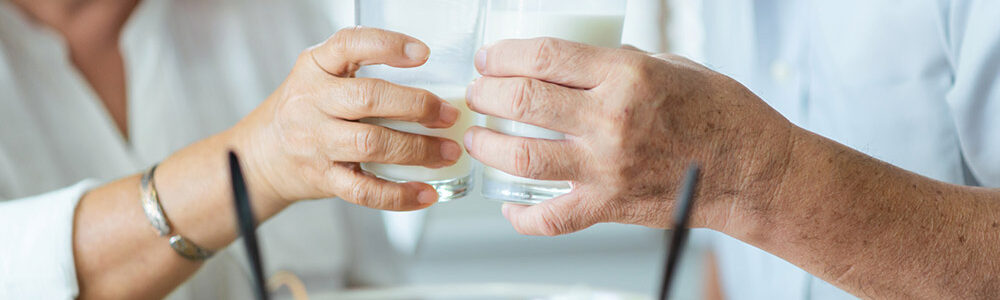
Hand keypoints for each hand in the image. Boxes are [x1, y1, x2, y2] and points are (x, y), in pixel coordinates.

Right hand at [231, 27, 462, 210]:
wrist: (261, 155)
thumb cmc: (306, 110)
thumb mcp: (320, 75)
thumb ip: (361, 71)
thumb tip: (431, 80)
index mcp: (314, 67)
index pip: (349, 45)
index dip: (388, 46)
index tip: (424, 54)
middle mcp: (311, 101)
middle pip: (369, 98)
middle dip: (416, 106)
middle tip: (448, 114)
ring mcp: (315, 142)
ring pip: (371, 144)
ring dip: (417, 150)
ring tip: (447, 151)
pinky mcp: (323, 178)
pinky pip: (365, 190)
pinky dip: (399, 195)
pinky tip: (425, 192)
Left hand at [465, 38, 796, 234]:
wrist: (753, 171)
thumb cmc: (721, 115)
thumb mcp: (670, 66)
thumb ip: (620, 64)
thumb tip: (577, 65)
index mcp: (626, 76)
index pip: (545, 57)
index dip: (505, 54)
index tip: (490, 58)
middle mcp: (611, 120)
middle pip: (523, 100)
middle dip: (487, 92)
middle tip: (478, 92)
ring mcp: (607, 167)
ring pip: (523, 156)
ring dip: (489, 145)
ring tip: (479, 137)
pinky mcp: (610, 205)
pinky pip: (551, 218)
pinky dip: (522, 216)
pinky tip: (509, 205)